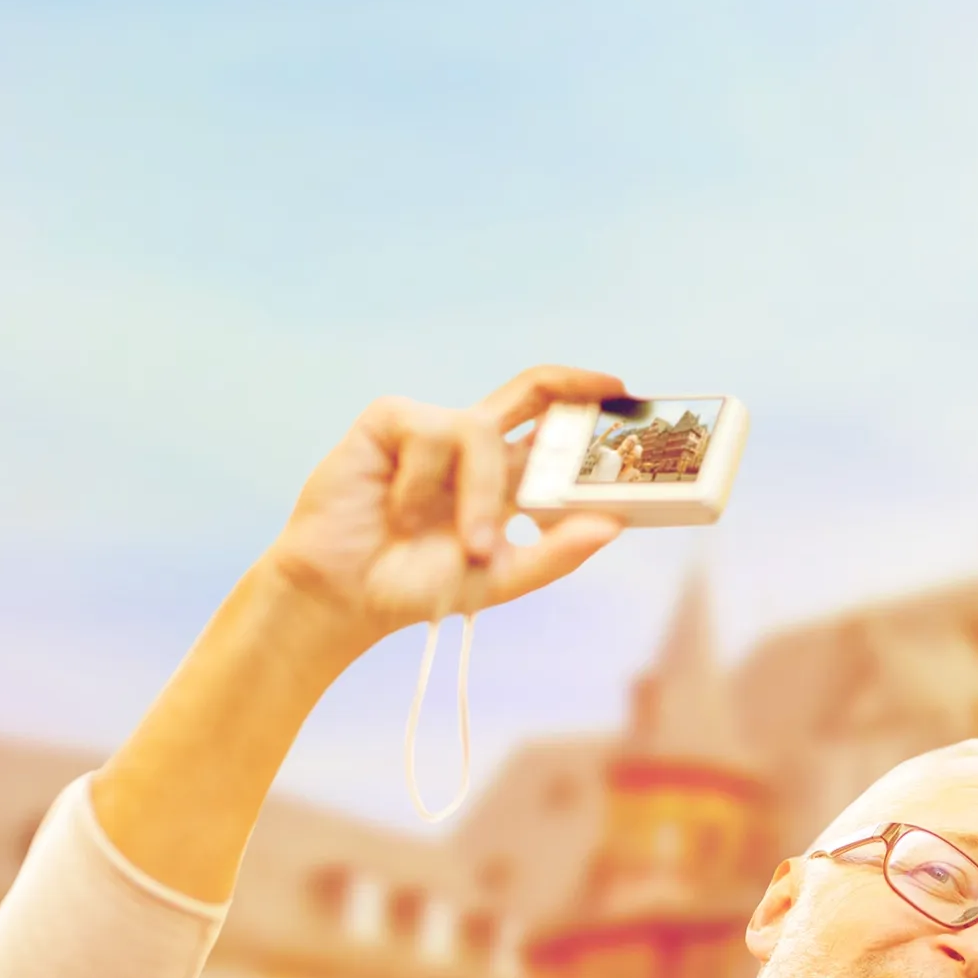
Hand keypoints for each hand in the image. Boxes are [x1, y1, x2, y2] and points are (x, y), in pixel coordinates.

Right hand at [256, 365, 631, 642]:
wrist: (346, 594)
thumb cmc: (417, 585)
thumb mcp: (499, 576)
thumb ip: (555, 553)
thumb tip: (613, 525)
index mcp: (505, 479)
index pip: (555, 434)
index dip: (591, 417)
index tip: (631, 405)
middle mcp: (474, 446)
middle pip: (532, 391)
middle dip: (572, 383)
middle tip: (609, 387)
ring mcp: (432, 429)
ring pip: (480, 432)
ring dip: (478, 496)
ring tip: (465, 544)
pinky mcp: (389, 421)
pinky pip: (429, 433)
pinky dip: (421, 482)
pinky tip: (400, 512)